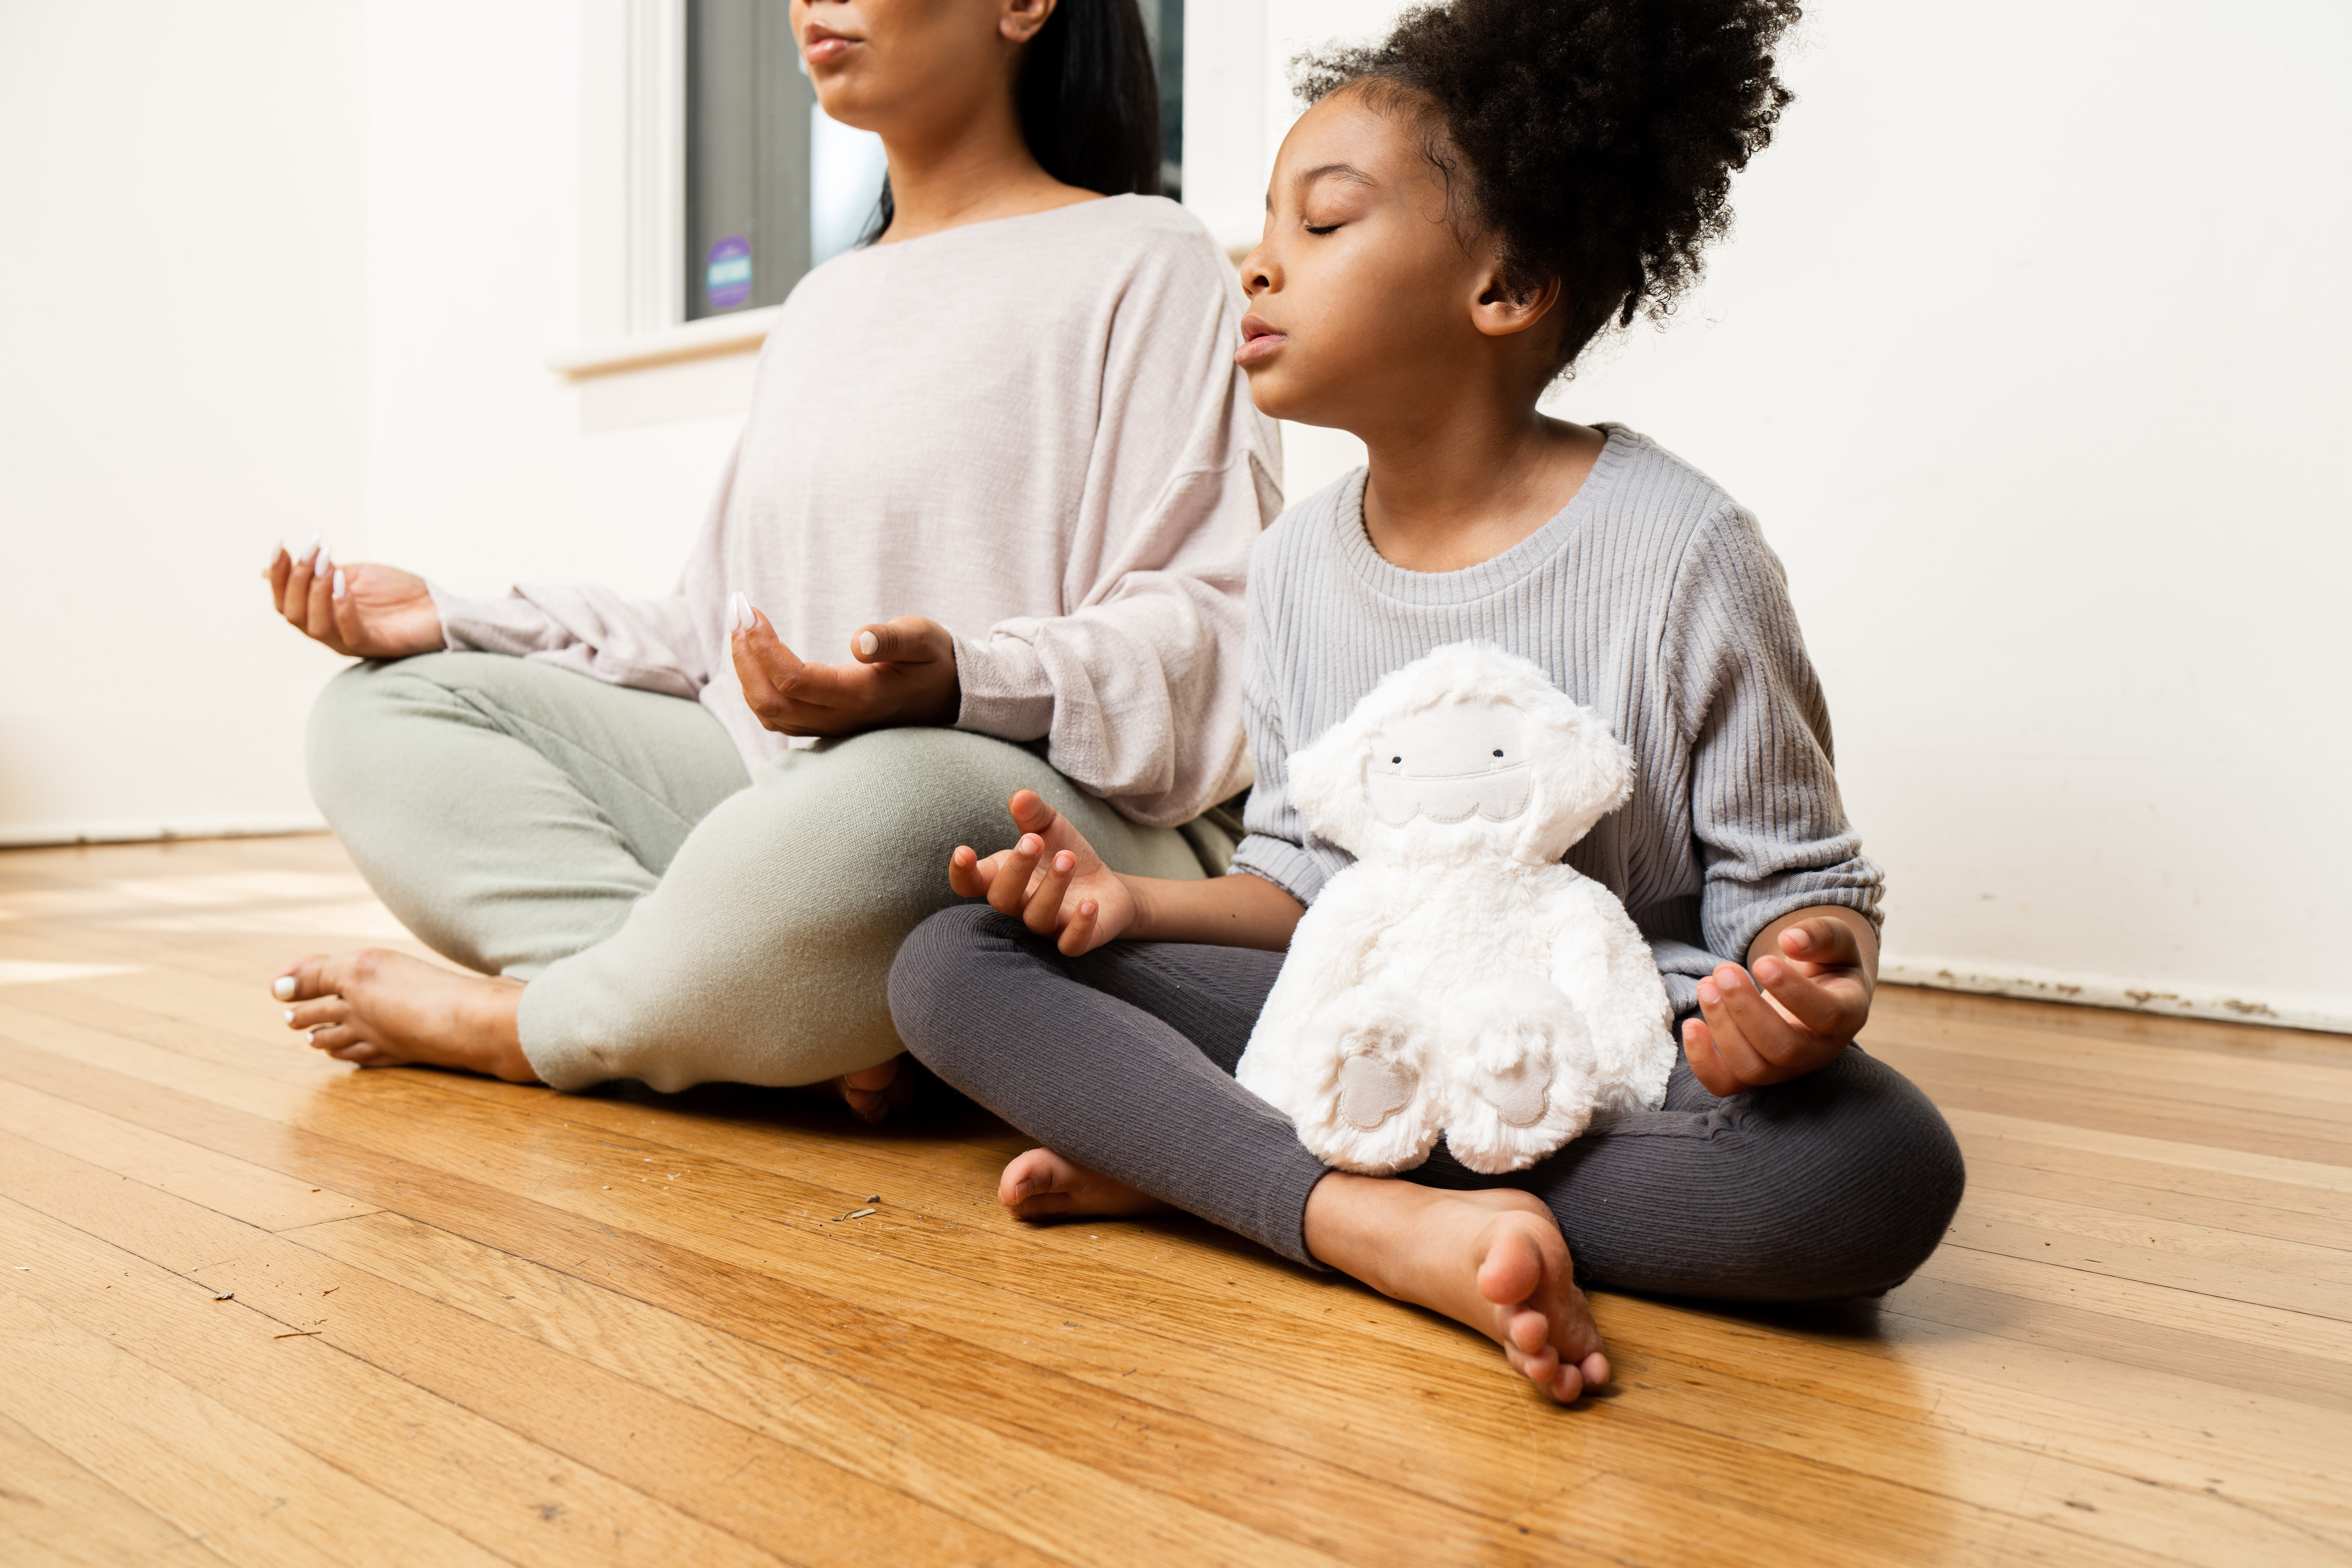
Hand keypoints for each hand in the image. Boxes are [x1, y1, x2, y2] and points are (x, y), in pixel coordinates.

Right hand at [265, 538, 442, 658]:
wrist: (438, 607)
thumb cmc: (396, 592)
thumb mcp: (351, 575)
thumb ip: (317, 572)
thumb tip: (268, 569)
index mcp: (320, 615)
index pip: (286, 601)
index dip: (278, 574)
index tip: (281, 545)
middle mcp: (329, 632)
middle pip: (293, 613)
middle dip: (297, 579)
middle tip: (313, 551)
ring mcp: (350, 641)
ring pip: (314, 625)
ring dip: (316, 591)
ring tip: (327, 565)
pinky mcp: (374, 645)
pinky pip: (349, 632)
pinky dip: (341, 608)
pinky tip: (343, 584)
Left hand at [729, 597, 959, 735]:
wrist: (950, 696)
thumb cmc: (935, 661)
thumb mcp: (924, 639)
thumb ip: (893, 639)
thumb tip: (859, 641)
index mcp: (861, 696)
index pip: (794, 680)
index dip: (764, 646)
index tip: (751, 610)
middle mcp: (841, 718)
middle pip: (770, 700)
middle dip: (744, 656)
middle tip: (737, 611)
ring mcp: (831, 726)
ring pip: (768, 712)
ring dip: (745, 671)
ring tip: (739, 628)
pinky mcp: (826, 725)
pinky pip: (777, 716)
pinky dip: (755, 687)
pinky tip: (754, 656)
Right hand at [946, 789, 1137, 955]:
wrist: (1105, 886)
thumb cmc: (1064, 854)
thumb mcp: (1050, 827)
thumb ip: (1033, 813)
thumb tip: (1021, 796)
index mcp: (1002, 878)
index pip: (970, 884)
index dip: (962, 873)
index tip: (964, 852)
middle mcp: (1019, 906)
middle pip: (1002, 899)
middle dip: (1016, 869)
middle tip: (1033, 840)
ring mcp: (1046, 926)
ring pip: (1037, 917)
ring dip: (1052, 887)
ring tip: (1068, 857)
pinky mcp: (1074, 940)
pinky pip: (1071, 944)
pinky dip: (1079, 926)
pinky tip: (1090, 903)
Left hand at [1682, 911, 1874, 1095]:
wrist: (1815, 991)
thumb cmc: (1826, 964)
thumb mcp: (1836, 942)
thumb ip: (1821, 935)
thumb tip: (1791, 939)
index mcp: (1847, 1015)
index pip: (1826, 1015)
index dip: (1793, 992)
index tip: (1761, 961)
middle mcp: (1819, 1051)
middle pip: (1784, 1049)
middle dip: (1746, 1010)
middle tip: (1723, 970)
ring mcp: (1786, 1069)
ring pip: (1753, 1069)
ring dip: (1722, 1027)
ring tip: (1706, 985)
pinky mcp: (1755, 1073)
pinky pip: (1726, 1084)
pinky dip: (1702, 1061)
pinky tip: (1691, 1024)